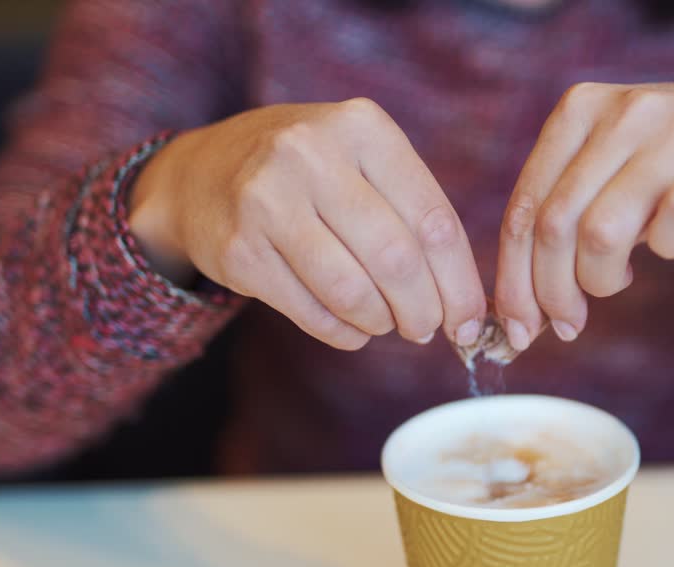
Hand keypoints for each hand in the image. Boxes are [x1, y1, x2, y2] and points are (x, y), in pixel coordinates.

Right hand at [128, 99, 486, 349]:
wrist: (201, 174)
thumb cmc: (308, 174)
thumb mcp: (360, 162)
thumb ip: (413, 216)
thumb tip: (466, 306)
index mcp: (360, 127)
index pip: (433, 220)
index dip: (460, 282)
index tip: (471, 319)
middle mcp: (310, 154)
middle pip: (397, 260)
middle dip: (424, 310)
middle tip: (426, 329)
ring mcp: (267, 201)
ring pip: (353, 292)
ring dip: (381, 323)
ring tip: (385, 323)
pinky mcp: (239, 250)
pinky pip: (312, 312)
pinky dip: (343, 332)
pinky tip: (352, 328)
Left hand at [494, 82, 673, 347]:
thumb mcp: (609, 172)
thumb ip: (562, 221)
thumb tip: (519, 311)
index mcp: (579, 110)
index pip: (525, 207)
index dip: (513, 278)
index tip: (516, 328)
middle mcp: (624, 113)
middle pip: (556, 225)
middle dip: (550, 292)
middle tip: (565, 325)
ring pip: (601, 232)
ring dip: (599, 281)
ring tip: (615, 282)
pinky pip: (673, 226)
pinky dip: (665, 253)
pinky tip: (671, 248)